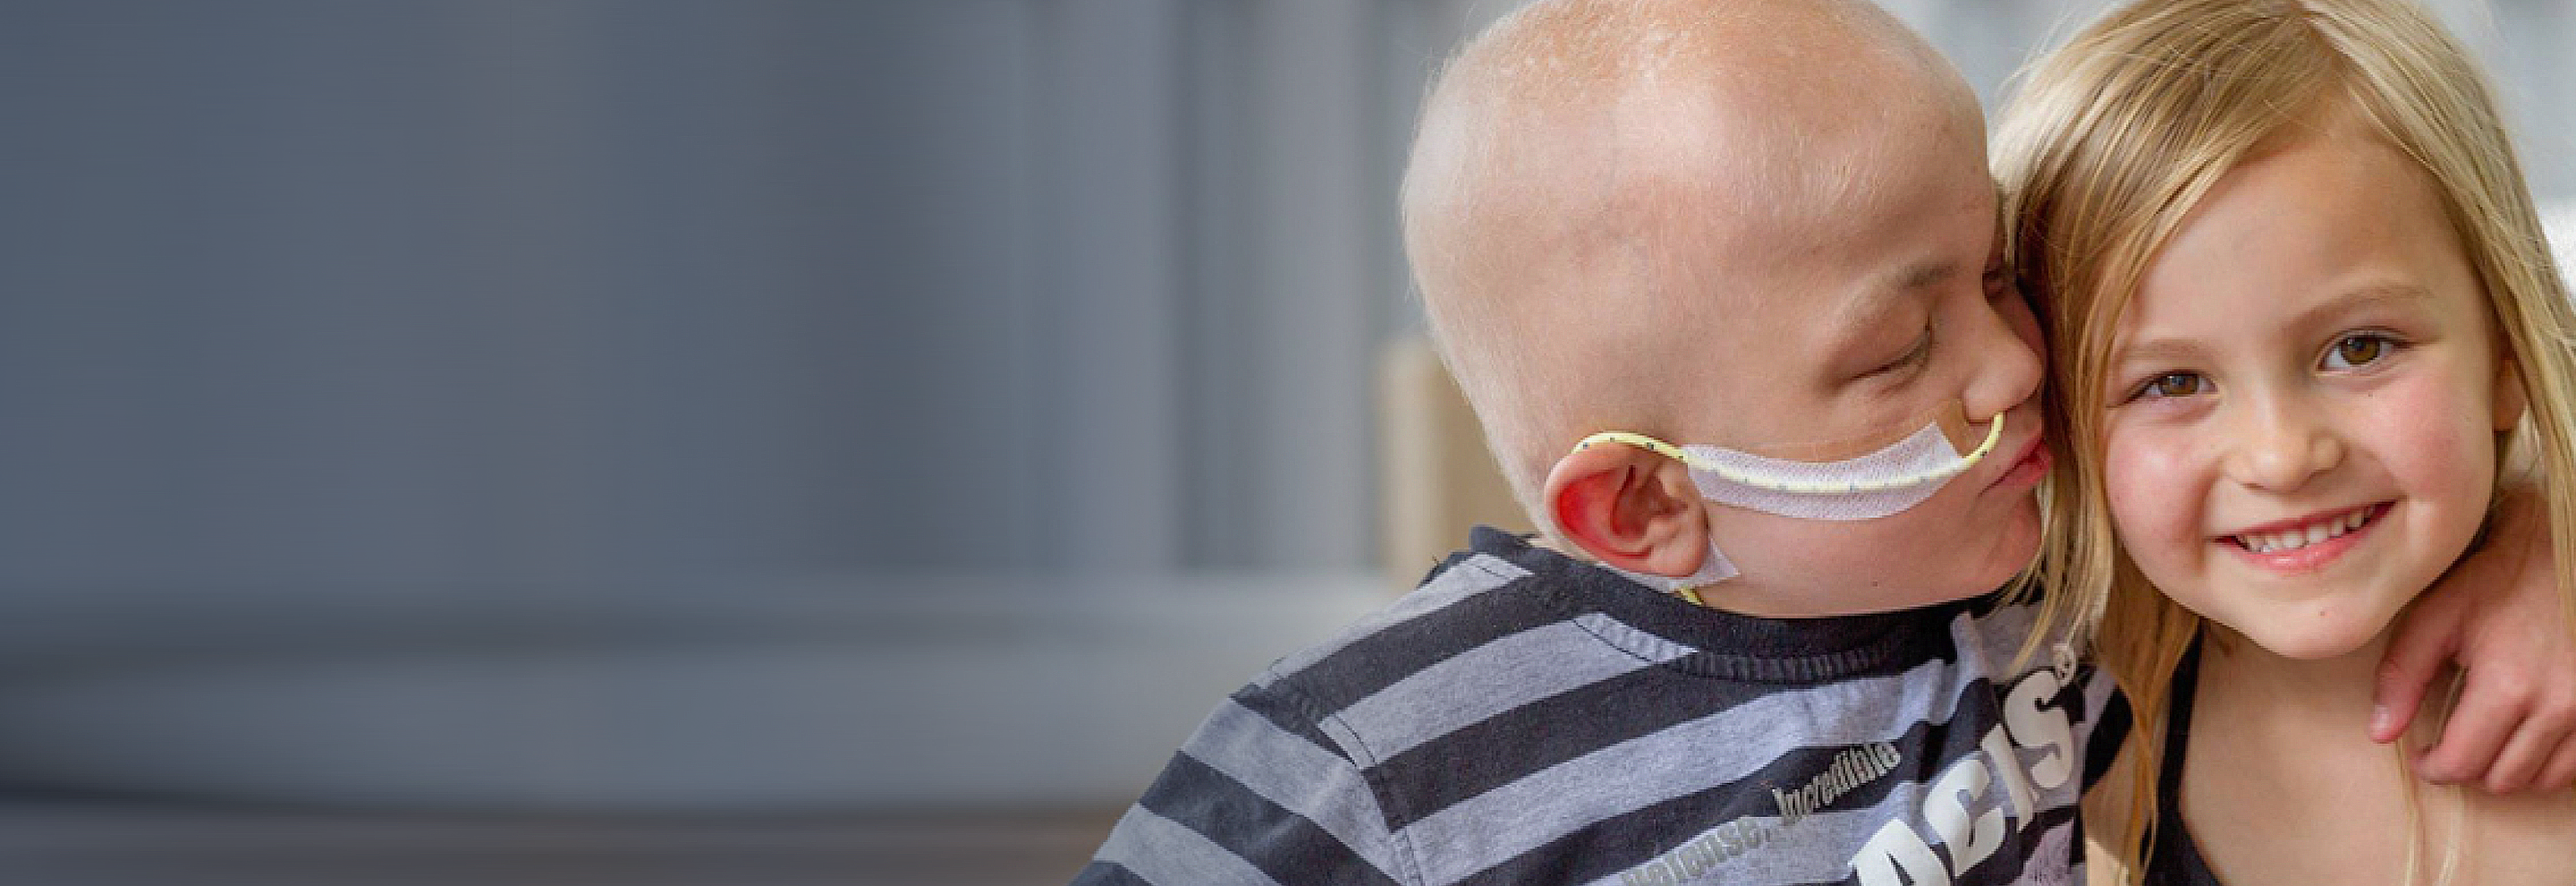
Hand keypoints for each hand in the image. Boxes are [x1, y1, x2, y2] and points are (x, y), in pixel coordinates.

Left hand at [2374, 485, 2575, 792]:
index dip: (2434, 767)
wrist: (2565, 554)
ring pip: (2542, 779)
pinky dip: (2547, 763)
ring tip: (2488, 741)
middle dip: (2468, 769)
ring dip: (2508, 770)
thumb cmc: (2498, 581)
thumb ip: (2403, 675)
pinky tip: (2525, 738)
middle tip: (2452, 746)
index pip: (2463, 763)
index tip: (2423, 755)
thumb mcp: (2437, 617)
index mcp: (2508, 686)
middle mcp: (2558, 707)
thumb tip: (2380, 733)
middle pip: (2502, 778)